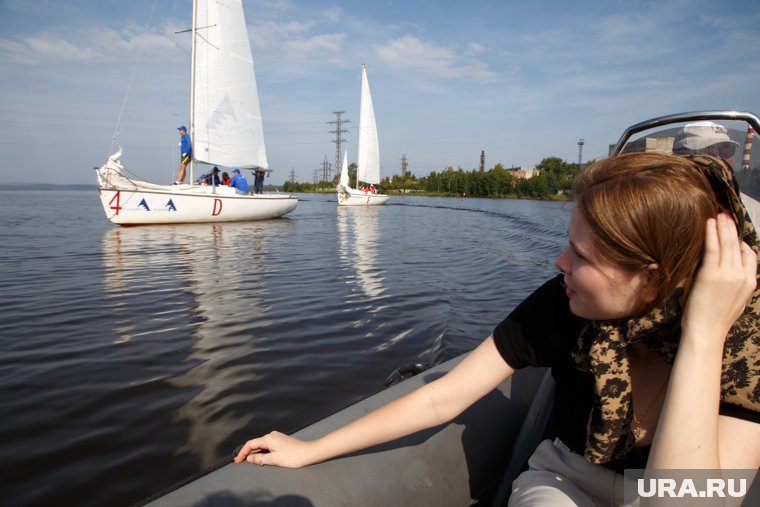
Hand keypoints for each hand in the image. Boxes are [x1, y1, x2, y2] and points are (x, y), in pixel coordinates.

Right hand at [233, 431, 314, 467]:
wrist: (308, 452)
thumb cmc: (292, 456)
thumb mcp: (273, 459)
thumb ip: (260, 459)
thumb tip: (250, 458)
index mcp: (268, 439)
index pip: (250, 444)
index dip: (242, 452)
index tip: (237, 460)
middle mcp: (271, 435)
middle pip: (255, 443)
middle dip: (248, 453)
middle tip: (241, 462)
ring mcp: (277, 437)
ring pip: (262, 444)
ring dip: (256, 452)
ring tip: (251, 461)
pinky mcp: (281, 440)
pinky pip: (268, 445)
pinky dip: (263, 451)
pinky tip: (263, 457)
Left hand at [681, 213, 756, 345]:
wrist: (706, 331)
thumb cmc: (715, 319)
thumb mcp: (736, 301)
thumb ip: (738, 285)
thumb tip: (733, 274)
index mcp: (750, 283)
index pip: (751, 256)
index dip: (743, 243)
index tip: (735, 234)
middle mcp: (742, 276)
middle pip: (739, 246)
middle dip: (733, 229)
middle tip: (727, 216)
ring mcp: (728, 274)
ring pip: (727, 244)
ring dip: (723, 227)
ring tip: (719, 215)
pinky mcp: (711, 274)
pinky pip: (713, 248)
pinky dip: (711, 233)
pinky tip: (709, 223)